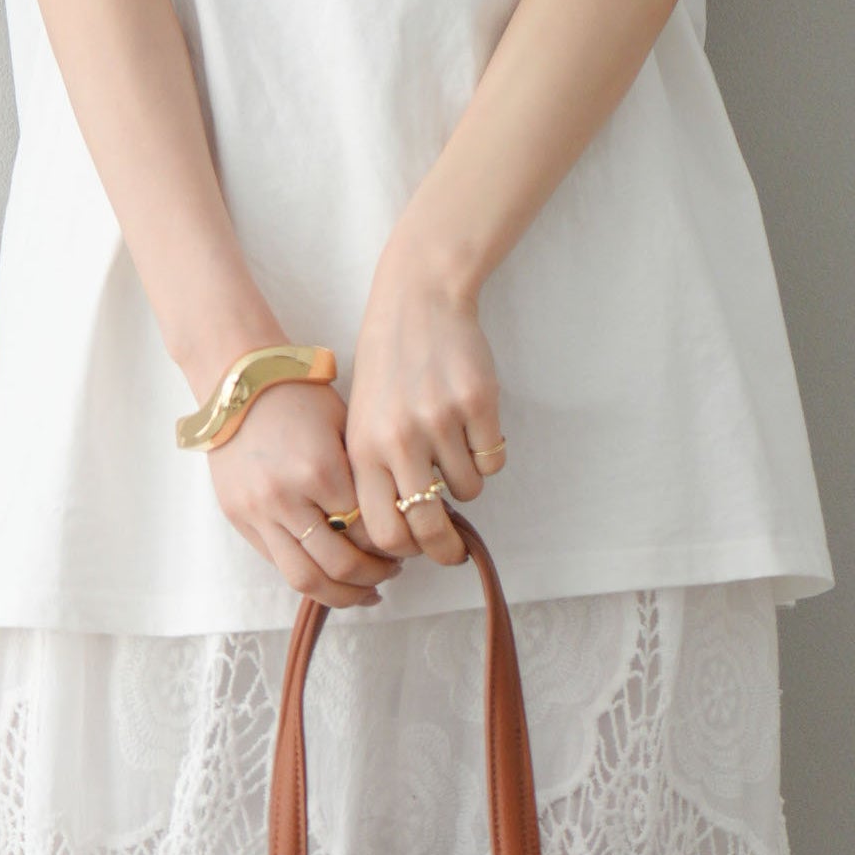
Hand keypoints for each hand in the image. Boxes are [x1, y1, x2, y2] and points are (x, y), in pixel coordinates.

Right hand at [207, 379, 400, 610]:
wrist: (238, 382)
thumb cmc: (299, 396)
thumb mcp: (345, 428)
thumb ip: (365, 478)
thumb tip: (397, 520)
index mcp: (321, 470)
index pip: (369, 530)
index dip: (393, 543)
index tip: (408, 541)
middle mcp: (287, 498)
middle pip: (341, 565)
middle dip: (374, 575)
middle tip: (393, 571)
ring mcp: (258, 512)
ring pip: (306, 579)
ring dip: (342, 595)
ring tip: (365, 592)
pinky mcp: (239, 518)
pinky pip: (278, 564)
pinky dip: (309, 577)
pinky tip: (331, 577)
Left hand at [345, 251, 504, 568]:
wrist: (417, 302)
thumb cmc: (387, 367)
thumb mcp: (361, 420)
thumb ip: (373, 474)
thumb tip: (397, 536)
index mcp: (364, 449)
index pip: (382, 530)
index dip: (404, 550)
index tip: (416, 549)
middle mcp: (400, 439)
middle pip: (427, 527)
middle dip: (444, 550)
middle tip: (453, 552)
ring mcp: (440, 421)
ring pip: (468, 491)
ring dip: (467, 483)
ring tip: (455, 449)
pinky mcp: (478, 404)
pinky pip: (493, 460)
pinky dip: (488, 455)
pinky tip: (473, 427)